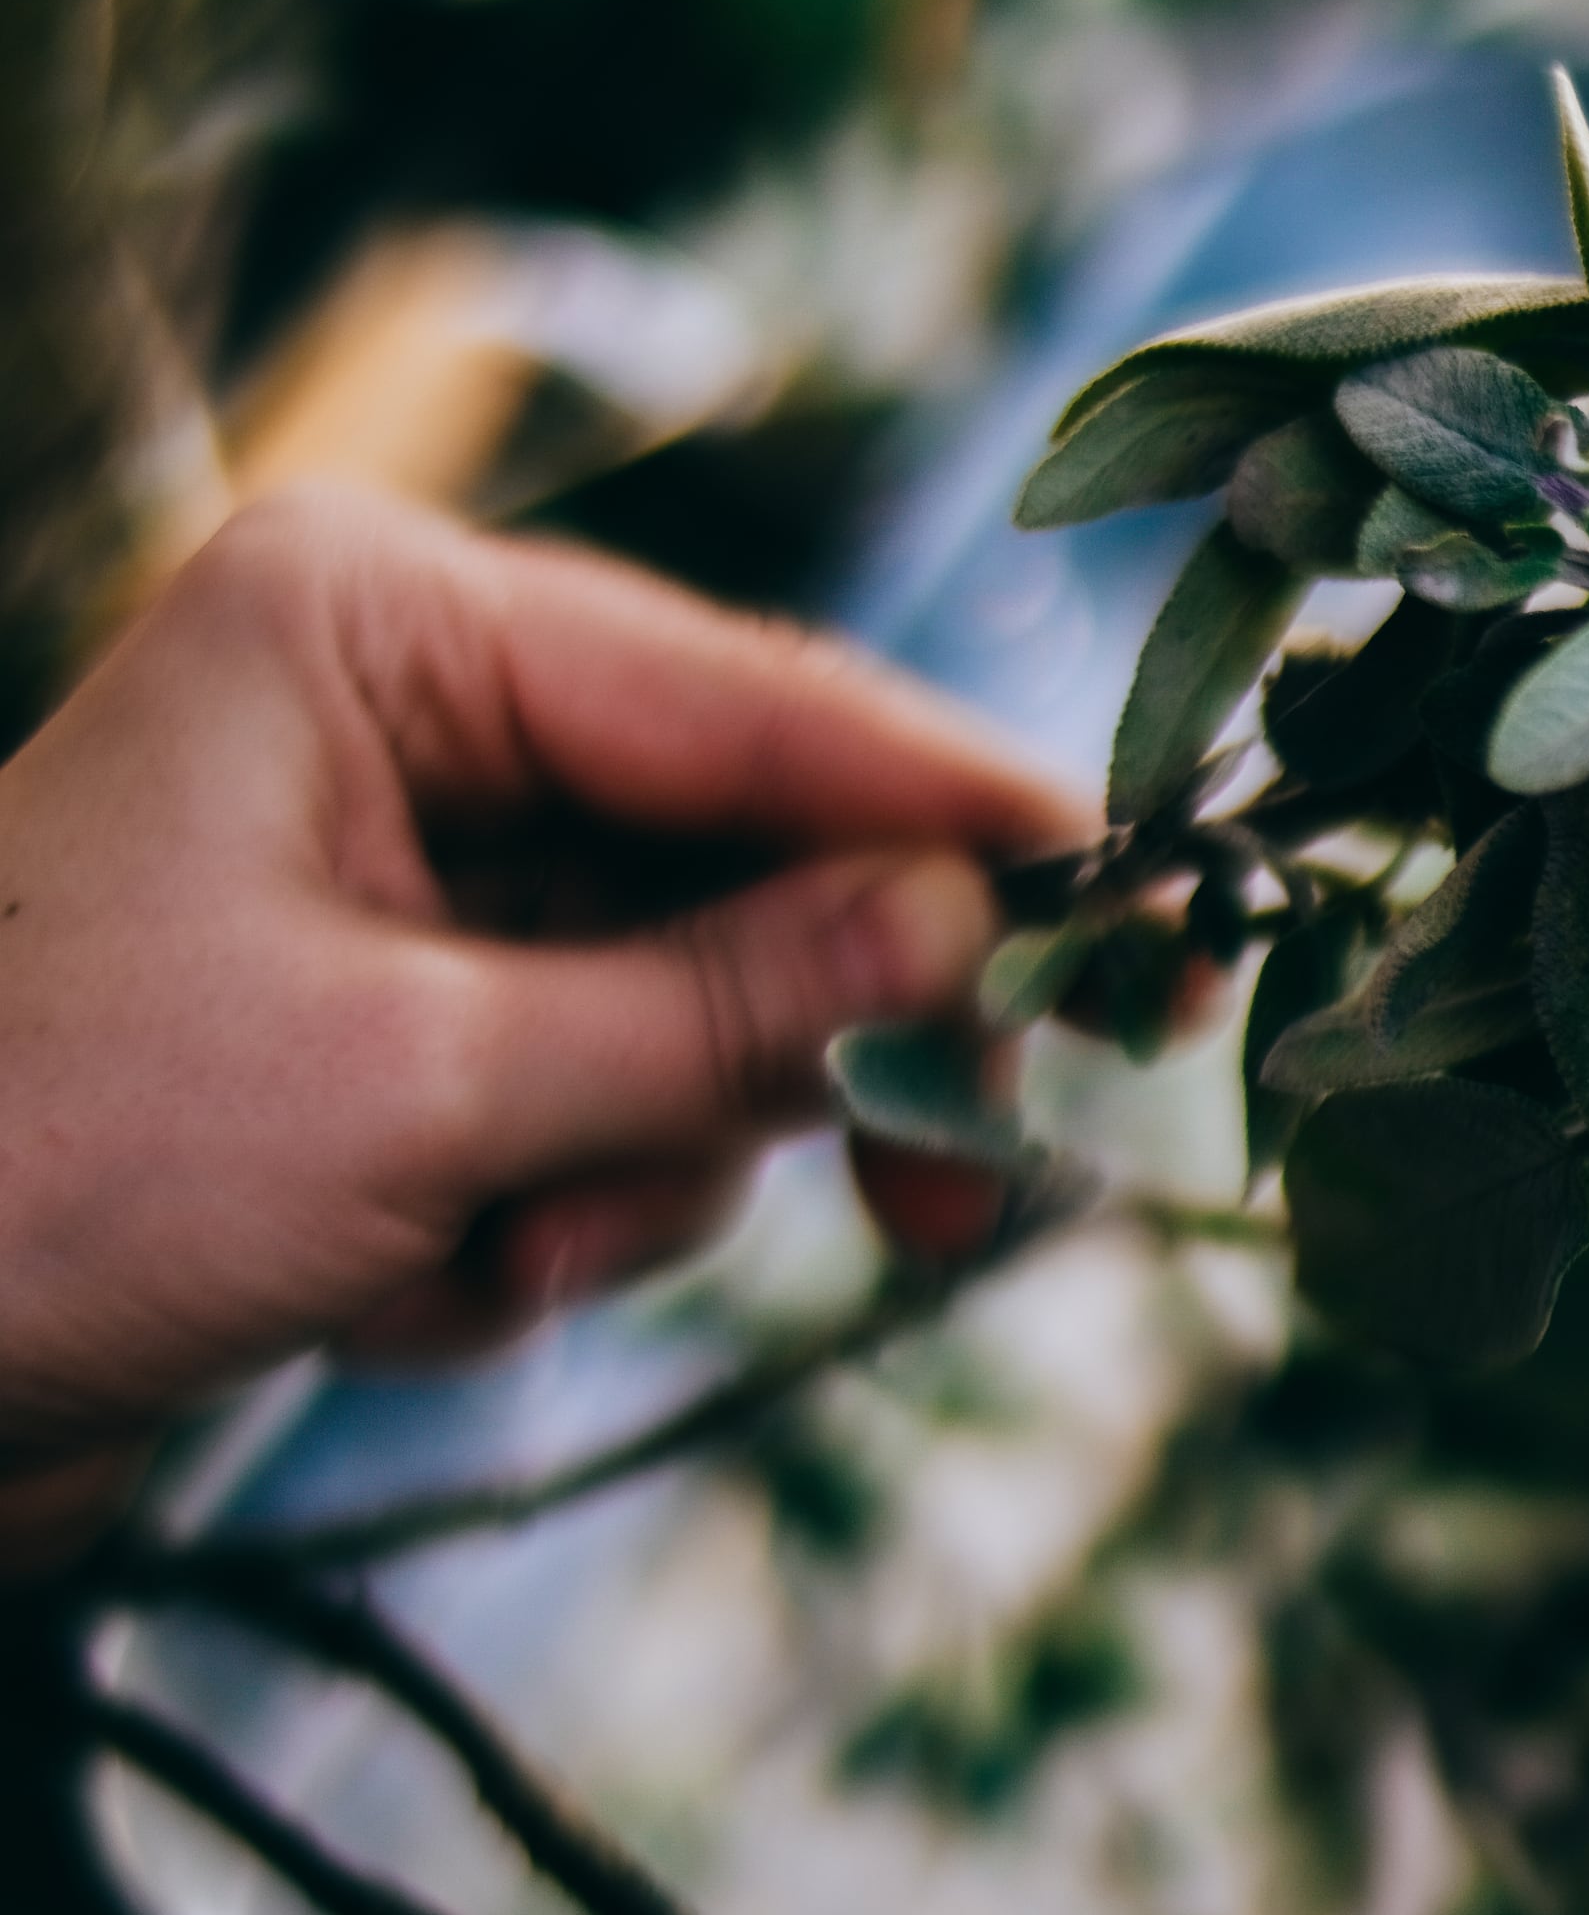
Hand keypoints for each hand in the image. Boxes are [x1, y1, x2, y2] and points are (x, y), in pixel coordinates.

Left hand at [0, 485, 1072, 1562]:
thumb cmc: (33, 1172)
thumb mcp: (419, 1092)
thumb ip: (722, 1009)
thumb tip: (971, 934)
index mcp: (382, 630)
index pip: (764, 706)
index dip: (967, 829)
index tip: (1151, 923)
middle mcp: (409, 722)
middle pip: (759, 865)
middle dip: (797, 1051)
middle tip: (959, 1196)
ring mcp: (407, 882)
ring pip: (698, 1016)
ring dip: (619, 1176)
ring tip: (470, 1257)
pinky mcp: (399, 1035)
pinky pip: (602, 1116)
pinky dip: (535, 1228)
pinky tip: (393, 1284)